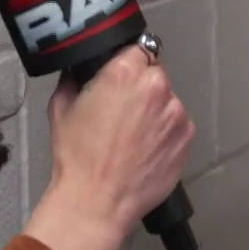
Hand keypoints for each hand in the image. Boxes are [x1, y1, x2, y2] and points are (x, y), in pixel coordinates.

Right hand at [24, 45, 195, 249]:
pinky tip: (144, 148)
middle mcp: (156, 87)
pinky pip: (177, 125)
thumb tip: (78, 69)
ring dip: (155, 110)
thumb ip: (73, 78)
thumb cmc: (78, 157)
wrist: (98, 200)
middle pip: (154, 74)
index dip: (127, 63)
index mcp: (125, 72)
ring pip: (168, 100)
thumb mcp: (61, 107)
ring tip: (132, 135)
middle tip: (122, 110)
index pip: (136, 48)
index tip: (120, 76)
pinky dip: (165, 132)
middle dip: (141, 86)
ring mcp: (176, 112)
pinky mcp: (187, 136)